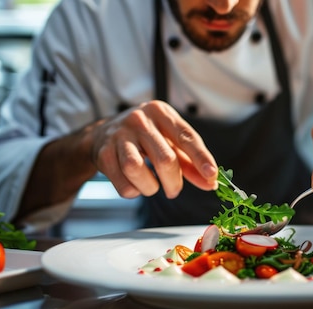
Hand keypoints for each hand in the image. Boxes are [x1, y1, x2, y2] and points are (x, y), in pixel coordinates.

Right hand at [91, 100, 217, 198]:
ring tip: (151, 186)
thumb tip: (210, 182)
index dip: (201, 158)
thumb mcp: (168, 141)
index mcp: (161, 112)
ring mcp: (119, 135)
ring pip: (137, 169)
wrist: (101, 134)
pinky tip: (135, 184)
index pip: (186, 137)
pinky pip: (123, 182)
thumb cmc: (144, 138)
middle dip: (174, 182)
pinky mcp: (103, 153)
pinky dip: (133, 191)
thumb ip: (189, 162)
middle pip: (164, 159)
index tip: (212, 175)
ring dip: (150, 187)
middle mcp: (140, 120)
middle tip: (174, 191)